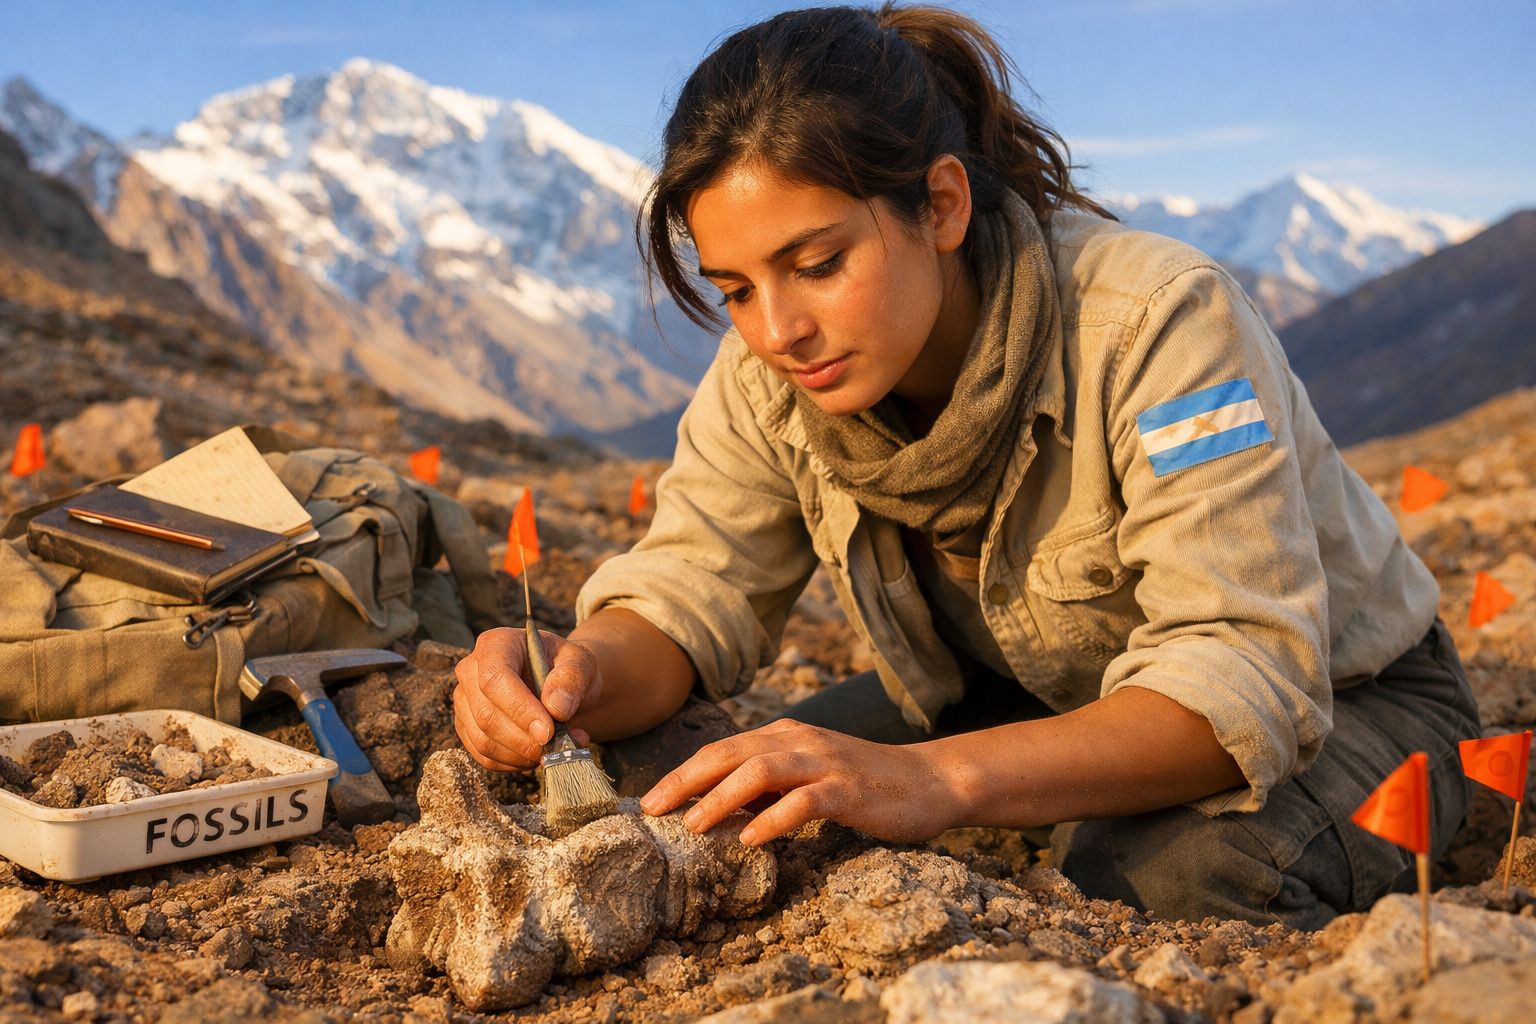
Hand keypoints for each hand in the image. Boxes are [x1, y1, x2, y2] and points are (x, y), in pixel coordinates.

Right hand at [453, 626, 601, 770]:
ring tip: (555, 749)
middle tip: (558, 745)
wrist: (558, 684)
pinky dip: (513, 763)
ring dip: (521, 754)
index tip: (548, 731)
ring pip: (483, 740)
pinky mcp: (467, 728)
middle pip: (486, 714)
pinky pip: (484, 756)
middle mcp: (471, 670)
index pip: (495, 679)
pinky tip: (538, 755)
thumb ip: (572, 678)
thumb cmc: (566, 668)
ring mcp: (465, 701)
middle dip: (524, 739)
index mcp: (496, 644)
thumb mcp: (580, 662)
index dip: (519, 709)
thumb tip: (556, 707)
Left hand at [639, 719, 965, 844]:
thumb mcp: (806, 780)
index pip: (720, 750)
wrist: (929, 781)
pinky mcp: (849, 789)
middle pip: (730, 754)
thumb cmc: (862, 785)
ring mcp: (825, 763)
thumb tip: (713, 814)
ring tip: (692, 826)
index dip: (681, 773)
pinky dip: (773, 819)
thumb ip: (765, 790)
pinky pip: (804, 801)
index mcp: (784, 736)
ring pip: (761, 771)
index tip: (648, 800)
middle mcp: (799, 741)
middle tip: (652, 810)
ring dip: (721, 798)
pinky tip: (750, 840)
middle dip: (686, 781)